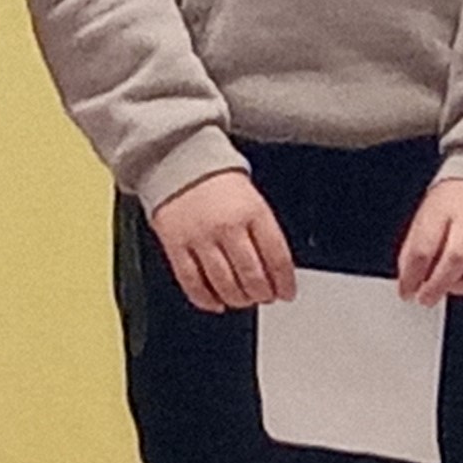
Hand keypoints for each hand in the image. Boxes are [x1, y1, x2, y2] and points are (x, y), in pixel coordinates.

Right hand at [151, 168, 295, 310]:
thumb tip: (277, 271)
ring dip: (238, 299)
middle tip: (264, 297)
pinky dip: (206, 299)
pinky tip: (216, 302)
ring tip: (243, 300)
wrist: (180, 160)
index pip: (277, 257)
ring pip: (224, 284)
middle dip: (262, 294)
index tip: (287, 293)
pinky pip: (192, 283)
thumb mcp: (254, 200)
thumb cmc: (219, 183)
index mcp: (253, 212)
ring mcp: (200, 237)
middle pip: (252, 276)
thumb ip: (265, 233)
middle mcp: (228, 226)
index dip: (285, 282)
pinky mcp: (175, 246)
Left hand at [396, 175, 462, 307]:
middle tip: (426, 298)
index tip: (407, 291)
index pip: (423, 248)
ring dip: (460, 289)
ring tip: (451, 288)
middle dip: (436, 287)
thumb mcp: (429, 212)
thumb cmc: (457, 198)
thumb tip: (408, 279)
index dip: (411, 276)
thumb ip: (415, 244)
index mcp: (443, 210)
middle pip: (453, 261)